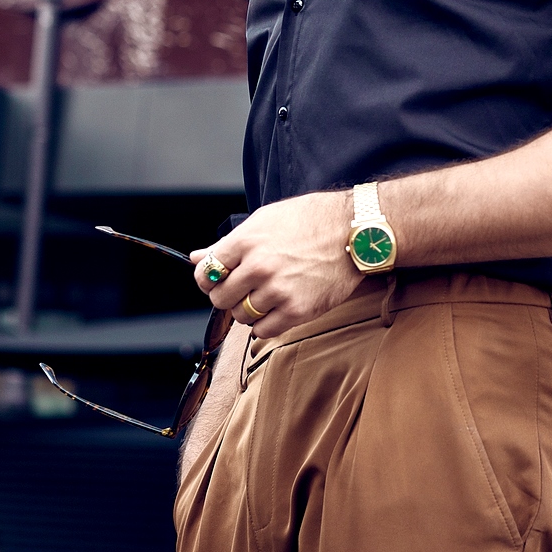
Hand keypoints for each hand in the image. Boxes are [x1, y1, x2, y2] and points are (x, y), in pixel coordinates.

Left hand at [195, 190, 361, 337]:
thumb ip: (230, 243)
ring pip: (241, 315)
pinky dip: (266, 323)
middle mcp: (259, 266)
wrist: (354, 232)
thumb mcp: (265, 220)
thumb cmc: (311, 221)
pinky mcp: (297, 310)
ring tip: (268, 294)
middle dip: (228, 294)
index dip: (208, 278)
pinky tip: (278, 307)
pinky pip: (263, 330)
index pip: (207, 272)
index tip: (218, 279)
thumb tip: (197, 257)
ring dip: (249, 309)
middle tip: (245, 288)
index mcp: (247, 241)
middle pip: (220, 297)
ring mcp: (278, 290)